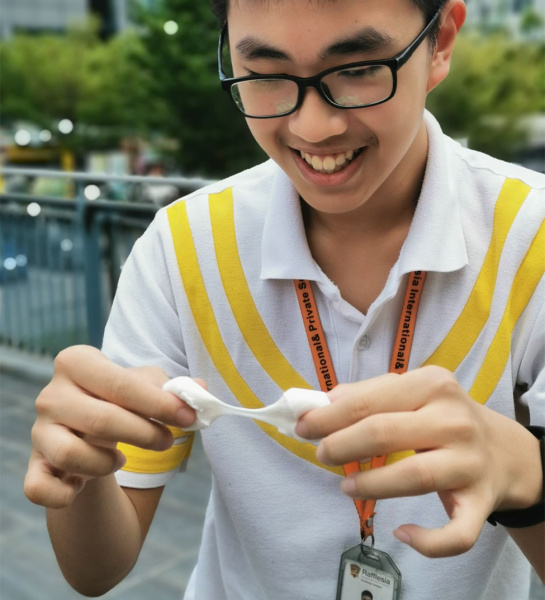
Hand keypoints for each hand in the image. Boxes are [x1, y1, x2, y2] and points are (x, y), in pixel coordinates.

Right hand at [24, 345, 196, 508]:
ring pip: (73, 455)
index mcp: (77, 362)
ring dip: (107, 464)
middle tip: (167, 441)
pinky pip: (40, 489)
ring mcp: (39, 431)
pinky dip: (67, 493)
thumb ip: (174, 389)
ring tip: (121, 458)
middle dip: (145, 434)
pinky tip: (84, 485)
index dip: (159, 404)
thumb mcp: (147, 388)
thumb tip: (201, 391)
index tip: (187, 417)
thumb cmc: (121, 402)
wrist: (88, 432)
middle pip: (101, 419)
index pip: (120, 384)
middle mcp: (51, 394)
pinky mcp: (33, 466)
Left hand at [296, 366, 542, 557]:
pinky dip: (427, 541)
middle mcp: (455, 420)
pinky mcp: (481, 503)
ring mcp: (470, 463)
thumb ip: (369, 394)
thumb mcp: (412, 393)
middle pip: (385, 433)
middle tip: (321, 454)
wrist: (503, 451)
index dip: (329, 416)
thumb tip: (321, 403)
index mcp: (433, 384)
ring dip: (371, 485)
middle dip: (341, 445)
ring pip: (413, 477)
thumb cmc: (442, 417)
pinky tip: (402, 532)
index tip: (303, 426)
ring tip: (346, 486)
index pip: (369, 400)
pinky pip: (456, 533)